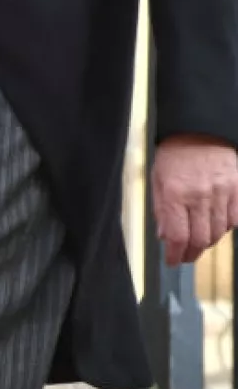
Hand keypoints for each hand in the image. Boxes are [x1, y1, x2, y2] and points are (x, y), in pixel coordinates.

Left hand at [150, 135, 237, 265]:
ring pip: (219, 232)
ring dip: (208, 242)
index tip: (172, 261)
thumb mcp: (158, 178)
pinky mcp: (237, 189)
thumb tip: (164, 236)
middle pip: (200, 239)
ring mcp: (221, 193)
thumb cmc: (176, 151)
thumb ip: (161, 209)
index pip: (178, 236)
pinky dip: (226, 227)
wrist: (200, 127)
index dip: (175, 255)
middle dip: (191, 253)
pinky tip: (217, 225)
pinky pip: (235, 219)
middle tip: (186, 255)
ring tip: (200, 240)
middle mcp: (199, 196)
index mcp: (175, 193)